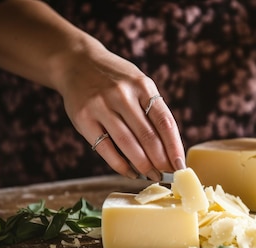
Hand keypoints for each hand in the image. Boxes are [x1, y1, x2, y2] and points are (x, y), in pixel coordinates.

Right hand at [58, 40, 185, 180]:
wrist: (76, 62)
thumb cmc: (114, 79)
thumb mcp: (138, 83)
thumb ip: (152, 110)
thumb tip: (169, 149)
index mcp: (142, 85)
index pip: (164, 122)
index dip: (174, 147)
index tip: (180, 166)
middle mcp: (122, 94)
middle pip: (148, 137)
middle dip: (160, 161)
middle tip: (167, 176)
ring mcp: (101, 106)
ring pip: (128, 145)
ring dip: (143, 166)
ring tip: (152, 176)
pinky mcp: (83, 119)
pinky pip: (106, 149)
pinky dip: (121, 166)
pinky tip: (131, 172)